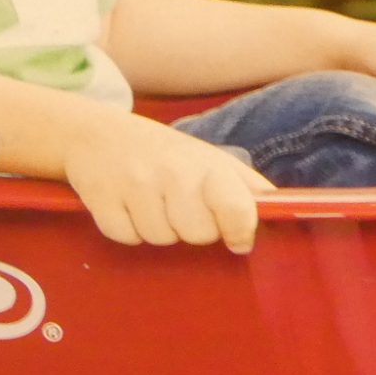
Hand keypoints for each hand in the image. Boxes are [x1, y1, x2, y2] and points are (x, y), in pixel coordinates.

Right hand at [63, 111, 274, 253]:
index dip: (240, 231)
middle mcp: (174, 173)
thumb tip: (277, 213)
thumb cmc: (164, 153)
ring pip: (159, 238)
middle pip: (198, 234)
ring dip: (157, 230)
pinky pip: (126, 237)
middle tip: (180, 210)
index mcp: (208, 164)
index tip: (238, 240)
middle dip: (191, 229)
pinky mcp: (103, 199)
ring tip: (151, 205)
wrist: (97, 134)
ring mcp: (136, 185)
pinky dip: (126, 229)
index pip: (237, 209)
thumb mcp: (209, 159)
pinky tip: (126, 207)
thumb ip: (244, 186)